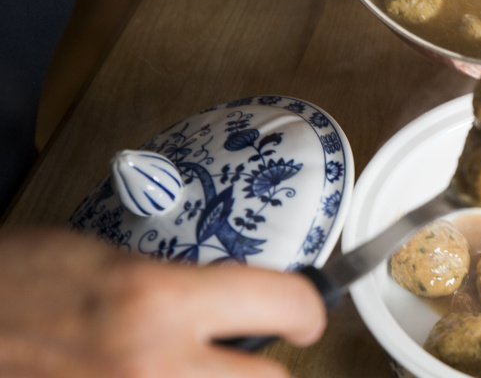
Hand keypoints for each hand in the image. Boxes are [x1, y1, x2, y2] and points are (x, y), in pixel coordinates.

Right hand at [0, 228, 325, 376]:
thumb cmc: (19, 279)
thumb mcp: (112, 260)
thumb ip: (181, 285)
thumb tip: (235, 301)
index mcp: (157, 301)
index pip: (283, 304)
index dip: (306, 307)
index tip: (306, 312)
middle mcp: (153, 366)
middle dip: (267, 367)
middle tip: (252, 351)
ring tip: (193, 365)